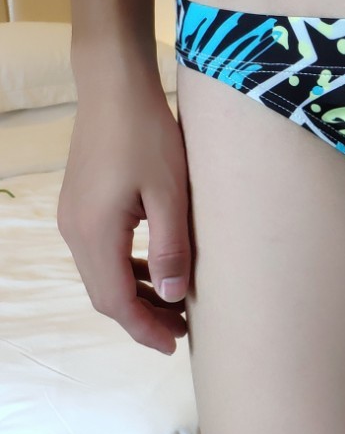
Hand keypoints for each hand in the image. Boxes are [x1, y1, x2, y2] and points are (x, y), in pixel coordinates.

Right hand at [57, 78, 190, 354]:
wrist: (114, 88)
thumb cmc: (148, 136)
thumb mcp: (170, 194)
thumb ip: (171, 247)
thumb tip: (173, 297)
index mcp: (94, 234)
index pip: (116, 301)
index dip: (145, 328)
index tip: (175, 345)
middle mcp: (75, 232)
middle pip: (105, 293)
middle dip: (142, 317)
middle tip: (182, 330)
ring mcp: (74, 217)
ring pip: (103, 273)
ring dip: (136, 293)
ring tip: (174, 303)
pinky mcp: (81, 203)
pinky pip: (102, 251)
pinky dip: (127, 268)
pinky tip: (155, 266)